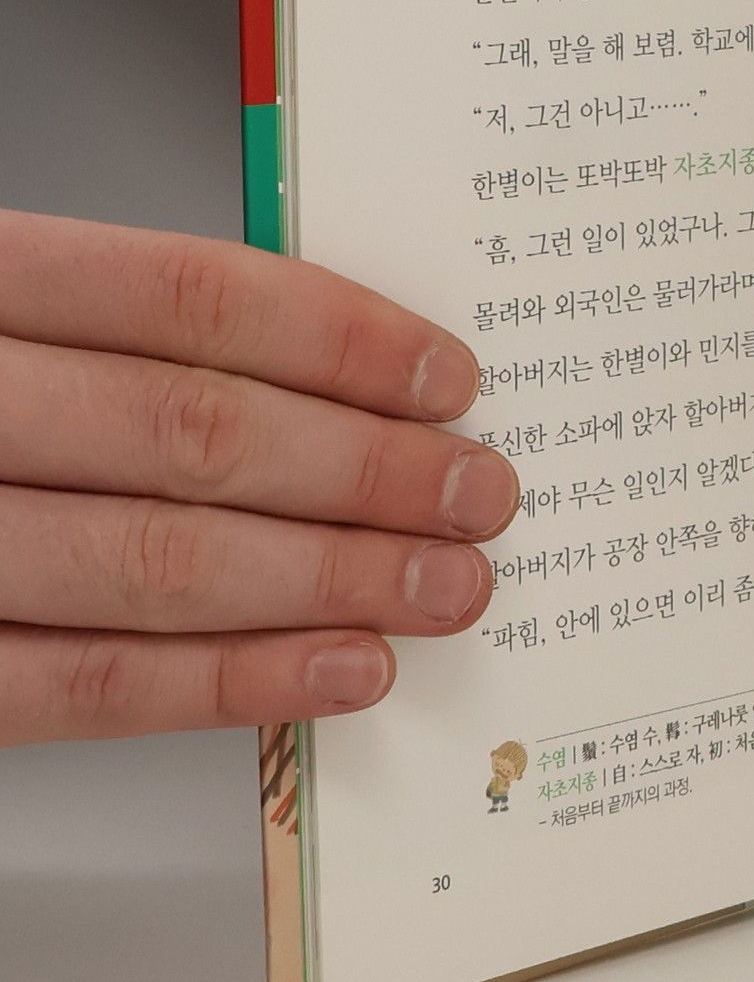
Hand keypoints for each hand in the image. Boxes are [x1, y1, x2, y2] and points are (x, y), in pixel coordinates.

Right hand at [0, 209, 519, 745]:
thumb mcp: (7, 322)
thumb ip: (130, 338)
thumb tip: (337, 380)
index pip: (184, 296)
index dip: (339, 339)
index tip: (449, 380)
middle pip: (191, 432)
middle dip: (364, 472)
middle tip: (479, 494)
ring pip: (154, 562)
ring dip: (330, 582)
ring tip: (447, 586)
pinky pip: (82, 684)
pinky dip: (228, 684)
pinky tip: (341, 672)